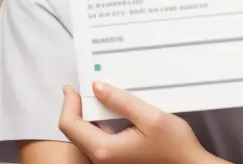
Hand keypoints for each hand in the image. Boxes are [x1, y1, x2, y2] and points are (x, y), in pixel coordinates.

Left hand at [59, 82, 209, 163]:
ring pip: (84, 136)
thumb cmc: (174, 146)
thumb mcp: (150, 117)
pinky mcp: (116, 159)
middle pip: (74, 131)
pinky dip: (96, 122)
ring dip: (86, 114)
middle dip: (76, 106)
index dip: (68, 103)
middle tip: (85, 85)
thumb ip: (121, 101)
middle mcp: (102, 159)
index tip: (72, 85)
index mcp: (105, 150)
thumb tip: (96, 87)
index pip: (71, 125)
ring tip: (98, 93)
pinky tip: (110, 109)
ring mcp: (108, 161)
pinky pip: (96, 140)